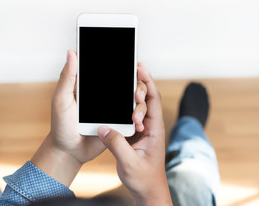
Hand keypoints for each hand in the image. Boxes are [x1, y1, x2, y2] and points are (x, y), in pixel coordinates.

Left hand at [31, 50, 147, 186]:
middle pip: (125, 81)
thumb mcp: (61, 99)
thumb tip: (71, 53)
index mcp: (90, 85)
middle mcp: (104, 95)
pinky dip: (137, 114)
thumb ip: (67, 77)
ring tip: (138, 99)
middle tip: (137, 82)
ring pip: (131, 97)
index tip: (131, 58)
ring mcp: (112, 108)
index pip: (108, 69)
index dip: (120, 61)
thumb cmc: (60, 124)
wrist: (69, 151)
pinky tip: (138, 115)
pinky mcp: (117, 122)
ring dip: (138, 96)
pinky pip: (131, 115)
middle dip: (135, 80)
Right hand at [98, 65, 172, 205]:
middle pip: (146, 99)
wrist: (146, 190)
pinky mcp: (133, 135)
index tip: (140, 69)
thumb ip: (117, 145)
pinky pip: (127, 116)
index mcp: (155, 130)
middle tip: (129, 73)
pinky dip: (121, 108)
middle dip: (138, 85)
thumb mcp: (130, 163)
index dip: (148, 83)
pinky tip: (113, 102)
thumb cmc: (144, 179)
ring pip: (136, 106)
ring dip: (129, 96)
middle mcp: (150, 127)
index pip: (153, 101)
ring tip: (121, 84)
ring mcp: (141, 130)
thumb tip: (103, 128)